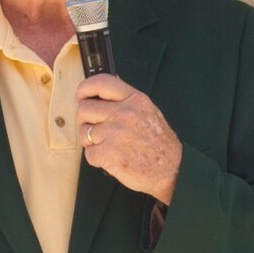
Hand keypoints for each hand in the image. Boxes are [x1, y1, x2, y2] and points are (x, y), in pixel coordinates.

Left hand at [77, 74, 181, 203]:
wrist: (172, 169)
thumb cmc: (160, 143)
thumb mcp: (148, 111)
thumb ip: (127, 98)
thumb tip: (108, 85)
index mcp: (134, 100)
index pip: (100, 83)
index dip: (84, 89)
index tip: (81, 97)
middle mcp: (124, 114)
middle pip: (84, 109)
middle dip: (84, 120)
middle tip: (93, 128)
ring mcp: (115, 134)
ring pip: (83, 132)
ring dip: (91, 141)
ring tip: (106, 146)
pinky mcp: (109, 154)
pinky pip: (88, 153)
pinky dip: (96, 158)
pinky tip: (110, 158)